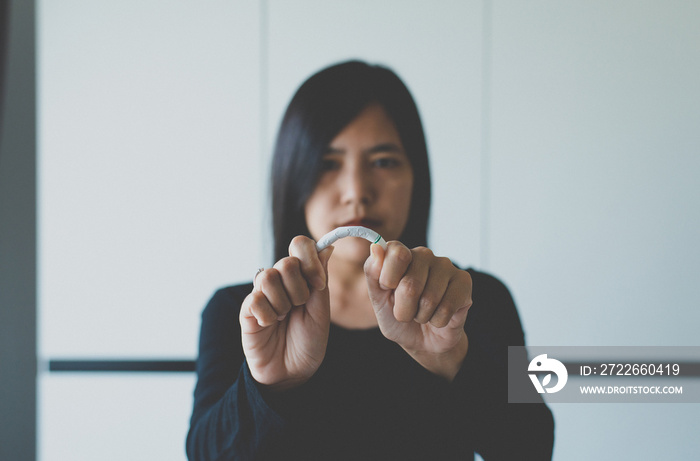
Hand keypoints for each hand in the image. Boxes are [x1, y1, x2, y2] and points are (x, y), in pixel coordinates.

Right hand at [240, 236, 333, 390]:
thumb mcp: (321, 309)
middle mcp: (279, 280)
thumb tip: (327, 246)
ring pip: (268, 277)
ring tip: (284, 319)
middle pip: (286, 262)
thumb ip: (320, 278)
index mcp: (300, 276)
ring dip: (283, 303)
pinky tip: (270, 326)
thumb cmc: (309, 340)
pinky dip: (268, 316)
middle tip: (299, 308)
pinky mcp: (246, 309)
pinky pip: (255, 299)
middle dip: (299, 289)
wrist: (293, 372)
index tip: (318, 283)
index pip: (299, 245)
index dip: (309, 259)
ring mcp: (261, 293)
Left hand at [364, 242, 471, 380]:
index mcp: (400, 253)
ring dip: (422, 316)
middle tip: (406, 312)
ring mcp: (446, 266)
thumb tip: (376, 247)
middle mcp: (424, 254)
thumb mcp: (377, 299)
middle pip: (411, 284)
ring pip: (430, 299)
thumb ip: (373, 273)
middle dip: (404, 309)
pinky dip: (438, 321)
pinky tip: (439, 317)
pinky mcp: (464, 281)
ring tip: (423, 314)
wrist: (422, 341)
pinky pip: (447, 307)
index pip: (395, 253)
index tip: (388, 290)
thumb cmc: (398, 317)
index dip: (388, 280)